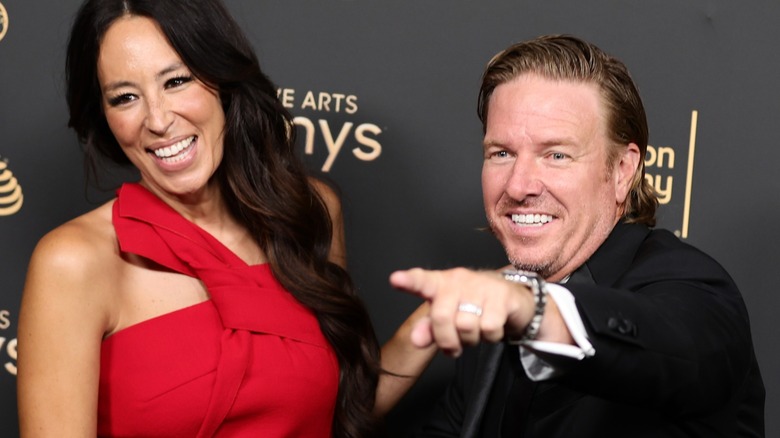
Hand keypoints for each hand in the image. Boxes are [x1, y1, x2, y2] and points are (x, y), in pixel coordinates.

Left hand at [389, 267, 535, 356]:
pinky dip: (490, 337)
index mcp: (441, 283)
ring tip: (476, 331)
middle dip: (446, 340)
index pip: (421, 281)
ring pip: (466, 326)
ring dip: (471, 340)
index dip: (408, 281)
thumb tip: (416, 340)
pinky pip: (489, 328)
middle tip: (454, 346)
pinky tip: (492, 327)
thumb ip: (429, 328)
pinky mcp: (503, 296)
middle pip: (441, 317)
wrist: (513, 299)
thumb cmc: (474, 307)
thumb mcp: (449, 317)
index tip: (396, 279)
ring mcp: (482, 286)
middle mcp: (460, 280)